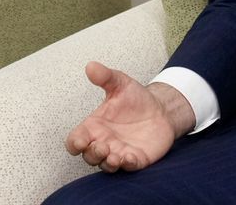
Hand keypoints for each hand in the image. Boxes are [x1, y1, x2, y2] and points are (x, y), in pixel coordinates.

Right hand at [65, 62, 191, 172]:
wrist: (161, 109)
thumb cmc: (136, 99)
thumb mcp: (121, 84)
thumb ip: (105, 76)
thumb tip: (91, 66)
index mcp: (95, 126)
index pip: (75, 140)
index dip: (74, 143)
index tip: (80, 141)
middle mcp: (104, 142)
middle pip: (89, 156)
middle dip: (93, 154)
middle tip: (102, 146)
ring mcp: (119, 152)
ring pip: (106, 166)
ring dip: (108, 164)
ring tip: (115, 156)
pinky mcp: (136, 159)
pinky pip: (128, 168)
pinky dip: (127, 165)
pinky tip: (130, 157)